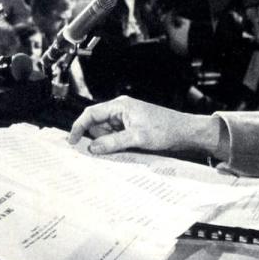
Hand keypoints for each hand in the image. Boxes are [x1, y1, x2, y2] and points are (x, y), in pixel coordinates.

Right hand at [68, 95, 220, 156]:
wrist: (186, 132)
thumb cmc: (166, 129)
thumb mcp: (138, 137)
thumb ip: (113, 142)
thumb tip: (92, 148)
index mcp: (120, 106)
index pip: (91, 114)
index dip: (78, 127)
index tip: (72, 141)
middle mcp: (122, 111)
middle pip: (97, 125)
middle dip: (96, 139)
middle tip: (97, 153)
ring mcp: (127, 120)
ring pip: (107, 133)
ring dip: (107, 144)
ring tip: (119, 152)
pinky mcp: (133, 129)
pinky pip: (117, 138)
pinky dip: (116, 146)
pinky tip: (123, 152)